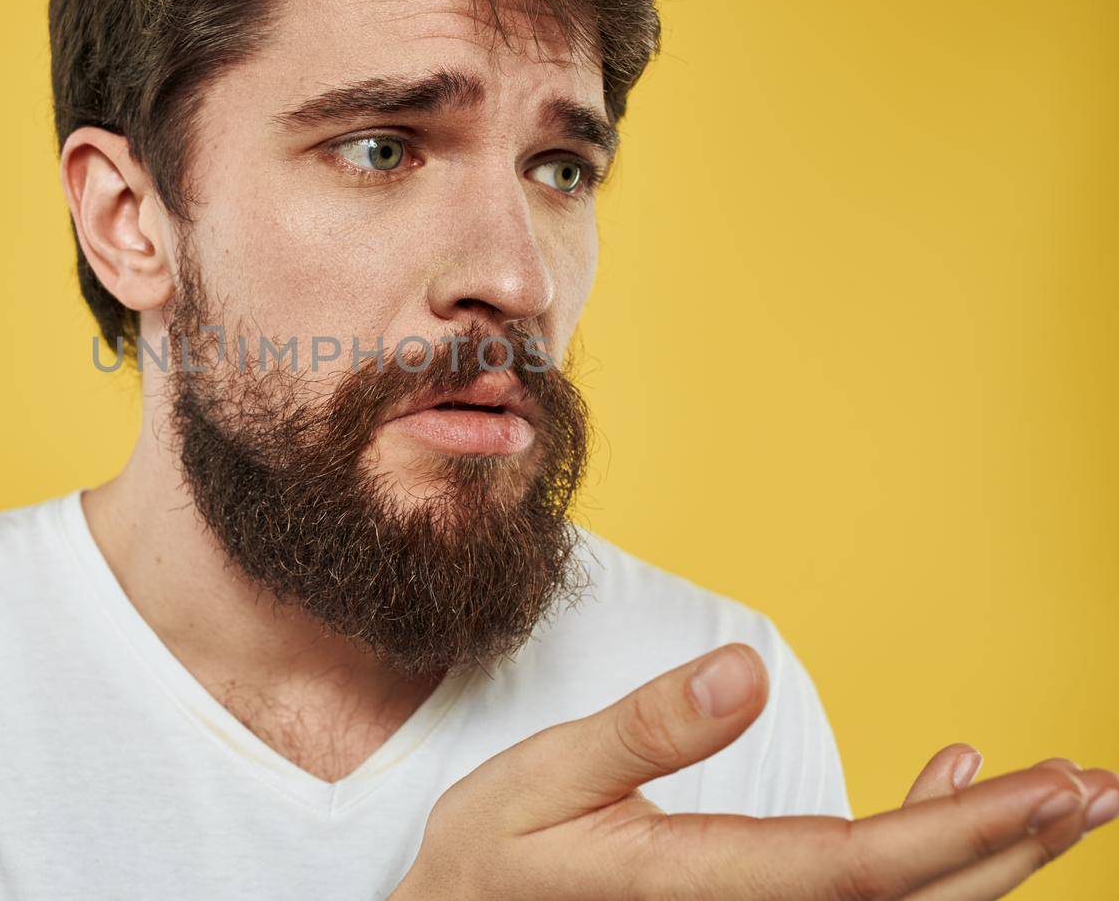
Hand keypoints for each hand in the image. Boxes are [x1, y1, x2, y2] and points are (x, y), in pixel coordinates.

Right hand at [390, 644, 1116, 899]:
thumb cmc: (491, 859)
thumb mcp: (542, 779)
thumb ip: (644, 730)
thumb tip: (741, 670)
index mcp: (700, 886)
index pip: (861, 867)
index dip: (969, 831)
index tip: (1054, 785)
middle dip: (1015, 847)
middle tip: (1100, 788)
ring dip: (986, 855)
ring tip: (1061, 796)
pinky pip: (858, 900)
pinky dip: (920, 852)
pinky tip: (942, 787)